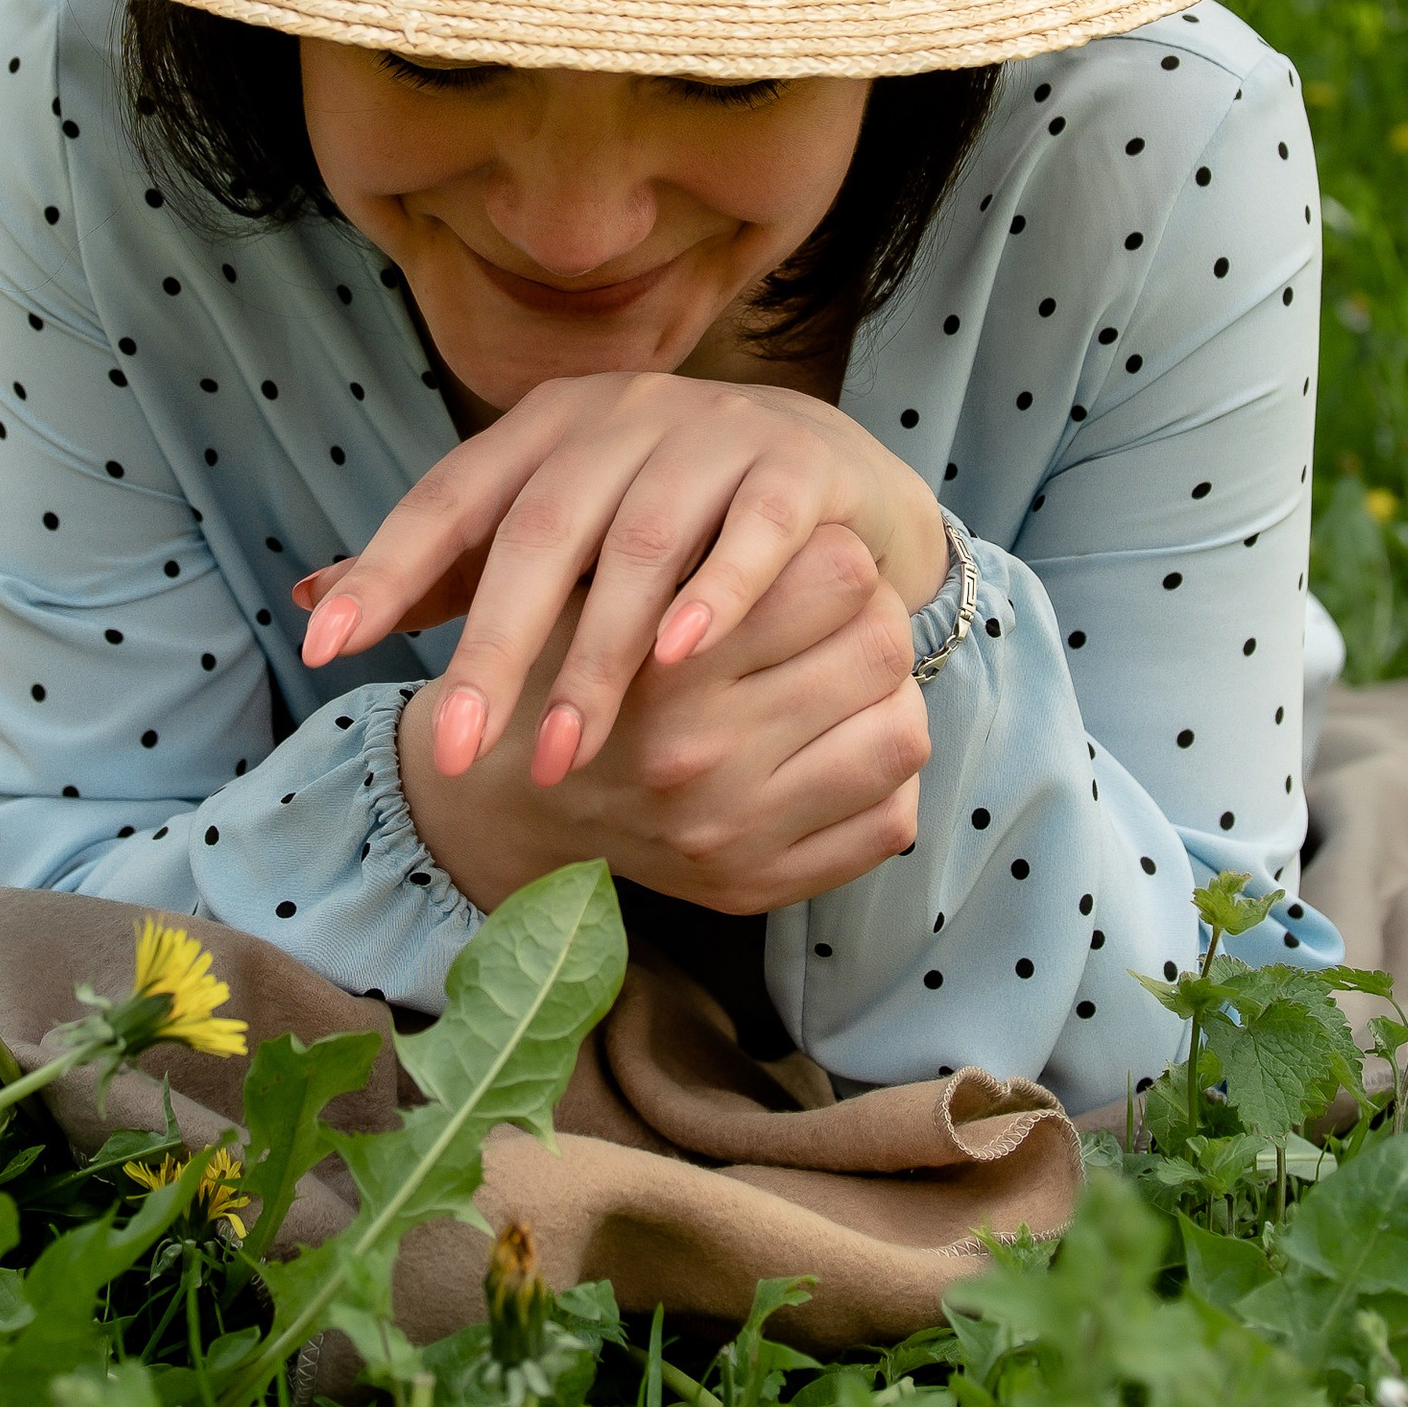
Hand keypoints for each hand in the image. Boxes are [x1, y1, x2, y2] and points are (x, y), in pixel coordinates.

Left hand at [298, 370, 947, 785]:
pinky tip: (682, 657)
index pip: (450, 496)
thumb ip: (444, 568)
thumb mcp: (550, 526)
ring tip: (560, 759)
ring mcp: (712, 433)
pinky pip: (755, 530)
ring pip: (641, 542)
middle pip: (539, 529)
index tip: (325, 648)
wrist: (822, 468)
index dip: (387, 568)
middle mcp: (619, 415)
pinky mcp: (796, 468)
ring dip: (596, 655)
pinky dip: (718, 590)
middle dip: (494, 647)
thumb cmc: (661, 512)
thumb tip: (308, 603)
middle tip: (458, 753)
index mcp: (543, 426)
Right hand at [396, 521, 928, 919]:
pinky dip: (880, 780)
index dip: (837, 559)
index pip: (840, 575)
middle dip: (871, 621)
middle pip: (881, 649)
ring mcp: (737, 831)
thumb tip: (814, 520)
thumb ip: (694, 556)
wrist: (505, 802)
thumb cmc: (565, 668)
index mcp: (670, 667)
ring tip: (841, 687)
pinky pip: (889, 822)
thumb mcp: (602, 589)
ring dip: (886, 701)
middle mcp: (705, 755)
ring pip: (902, 735)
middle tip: (838, 622)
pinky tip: (833, 752)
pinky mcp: (758, 885)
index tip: (812, 566)